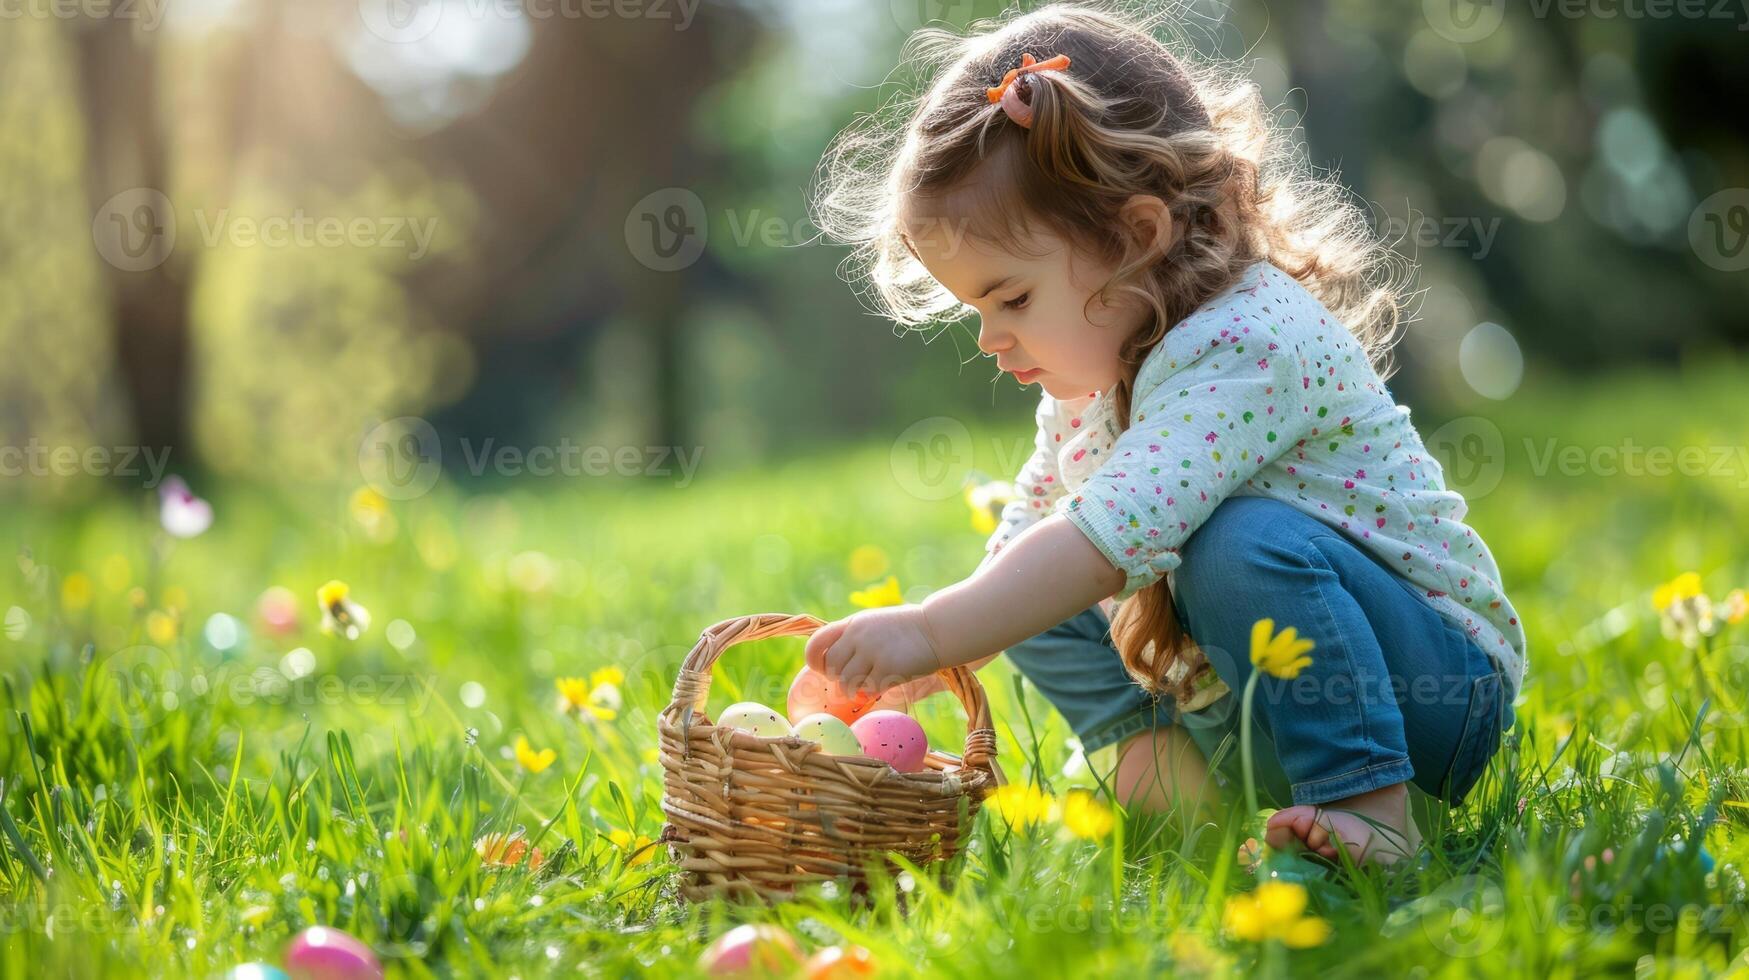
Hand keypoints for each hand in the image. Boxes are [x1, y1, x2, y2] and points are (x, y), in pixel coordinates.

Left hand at [803, 604, 944, 696]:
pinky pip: (869, 689)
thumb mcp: (874, 623)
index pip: (817, 642)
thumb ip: (853, 638)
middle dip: (839, 678)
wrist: (937, 629)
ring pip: (846, 682)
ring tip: (869, 683)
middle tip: (854, 679)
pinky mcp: (888, 668)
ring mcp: (873, 652)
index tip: (824, 668)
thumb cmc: (906, 630)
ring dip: (855, 689)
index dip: (814, 660)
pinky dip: (875, 690)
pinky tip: (887, 682)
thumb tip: (831, 664)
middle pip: (831, 667)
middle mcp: (858, 636)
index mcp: (852, 623)